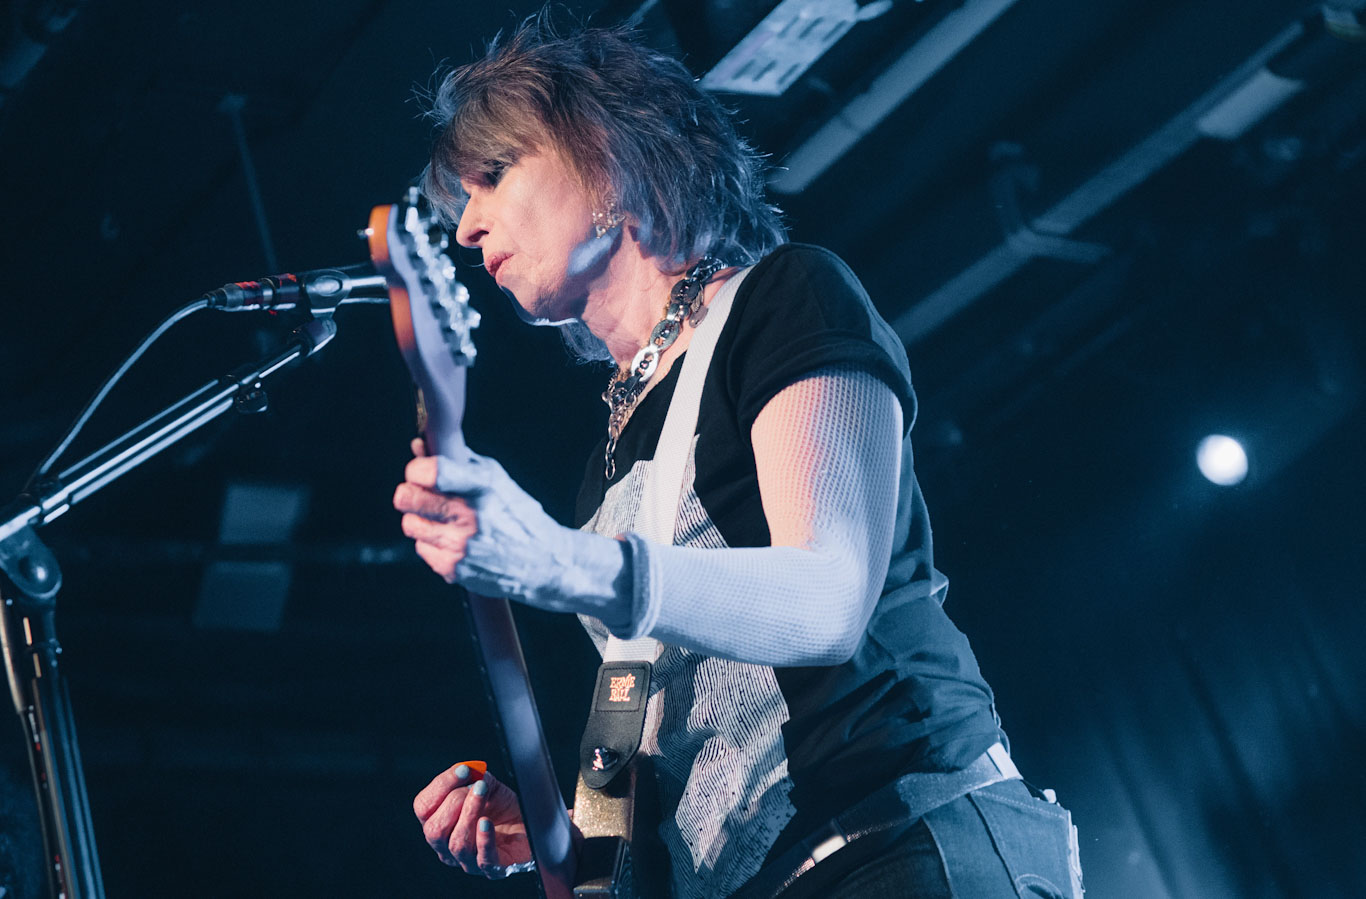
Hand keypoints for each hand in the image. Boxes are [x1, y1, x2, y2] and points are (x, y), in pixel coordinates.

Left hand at [393, 444, 632, 629]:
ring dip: (421, 520)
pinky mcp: (454, 568)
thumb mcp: (496, 479)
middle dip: (409, 493)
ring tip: (443, 521)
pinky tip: (455, 541)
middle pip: (406, 498)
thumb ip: (456, 461)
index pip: (430, 471)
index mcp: (482, 487)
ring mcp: (460, 545)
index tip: (420, 471)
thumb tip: (418, 446)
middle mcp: (469, 516)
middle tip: (421, 495)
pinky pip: (421, 549)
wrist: (544, 561)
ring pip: (409, 525)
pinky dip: (433, 544)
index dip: (416, 469)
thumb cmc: (518, 514)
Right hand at [414, 763, 532, 877]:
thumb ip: (474, 777)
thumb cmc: (503, 807)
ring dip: (470, 814)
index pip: (423, 808)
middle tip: (476, 787)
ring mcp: (468, 861)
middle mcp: (447, 846)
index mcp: (439, 822)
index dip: (440, 787)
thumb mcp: (487, 785)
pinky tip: (487, 822)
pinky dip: (484, 839)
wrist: (529, 823)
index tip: (462, 770)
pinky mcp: (493, 869)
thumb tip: (467, 771)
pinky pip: (483, 859)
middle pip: (434, 830)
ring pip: (457, 844)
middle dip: (453, 803)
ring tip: (483, 795)